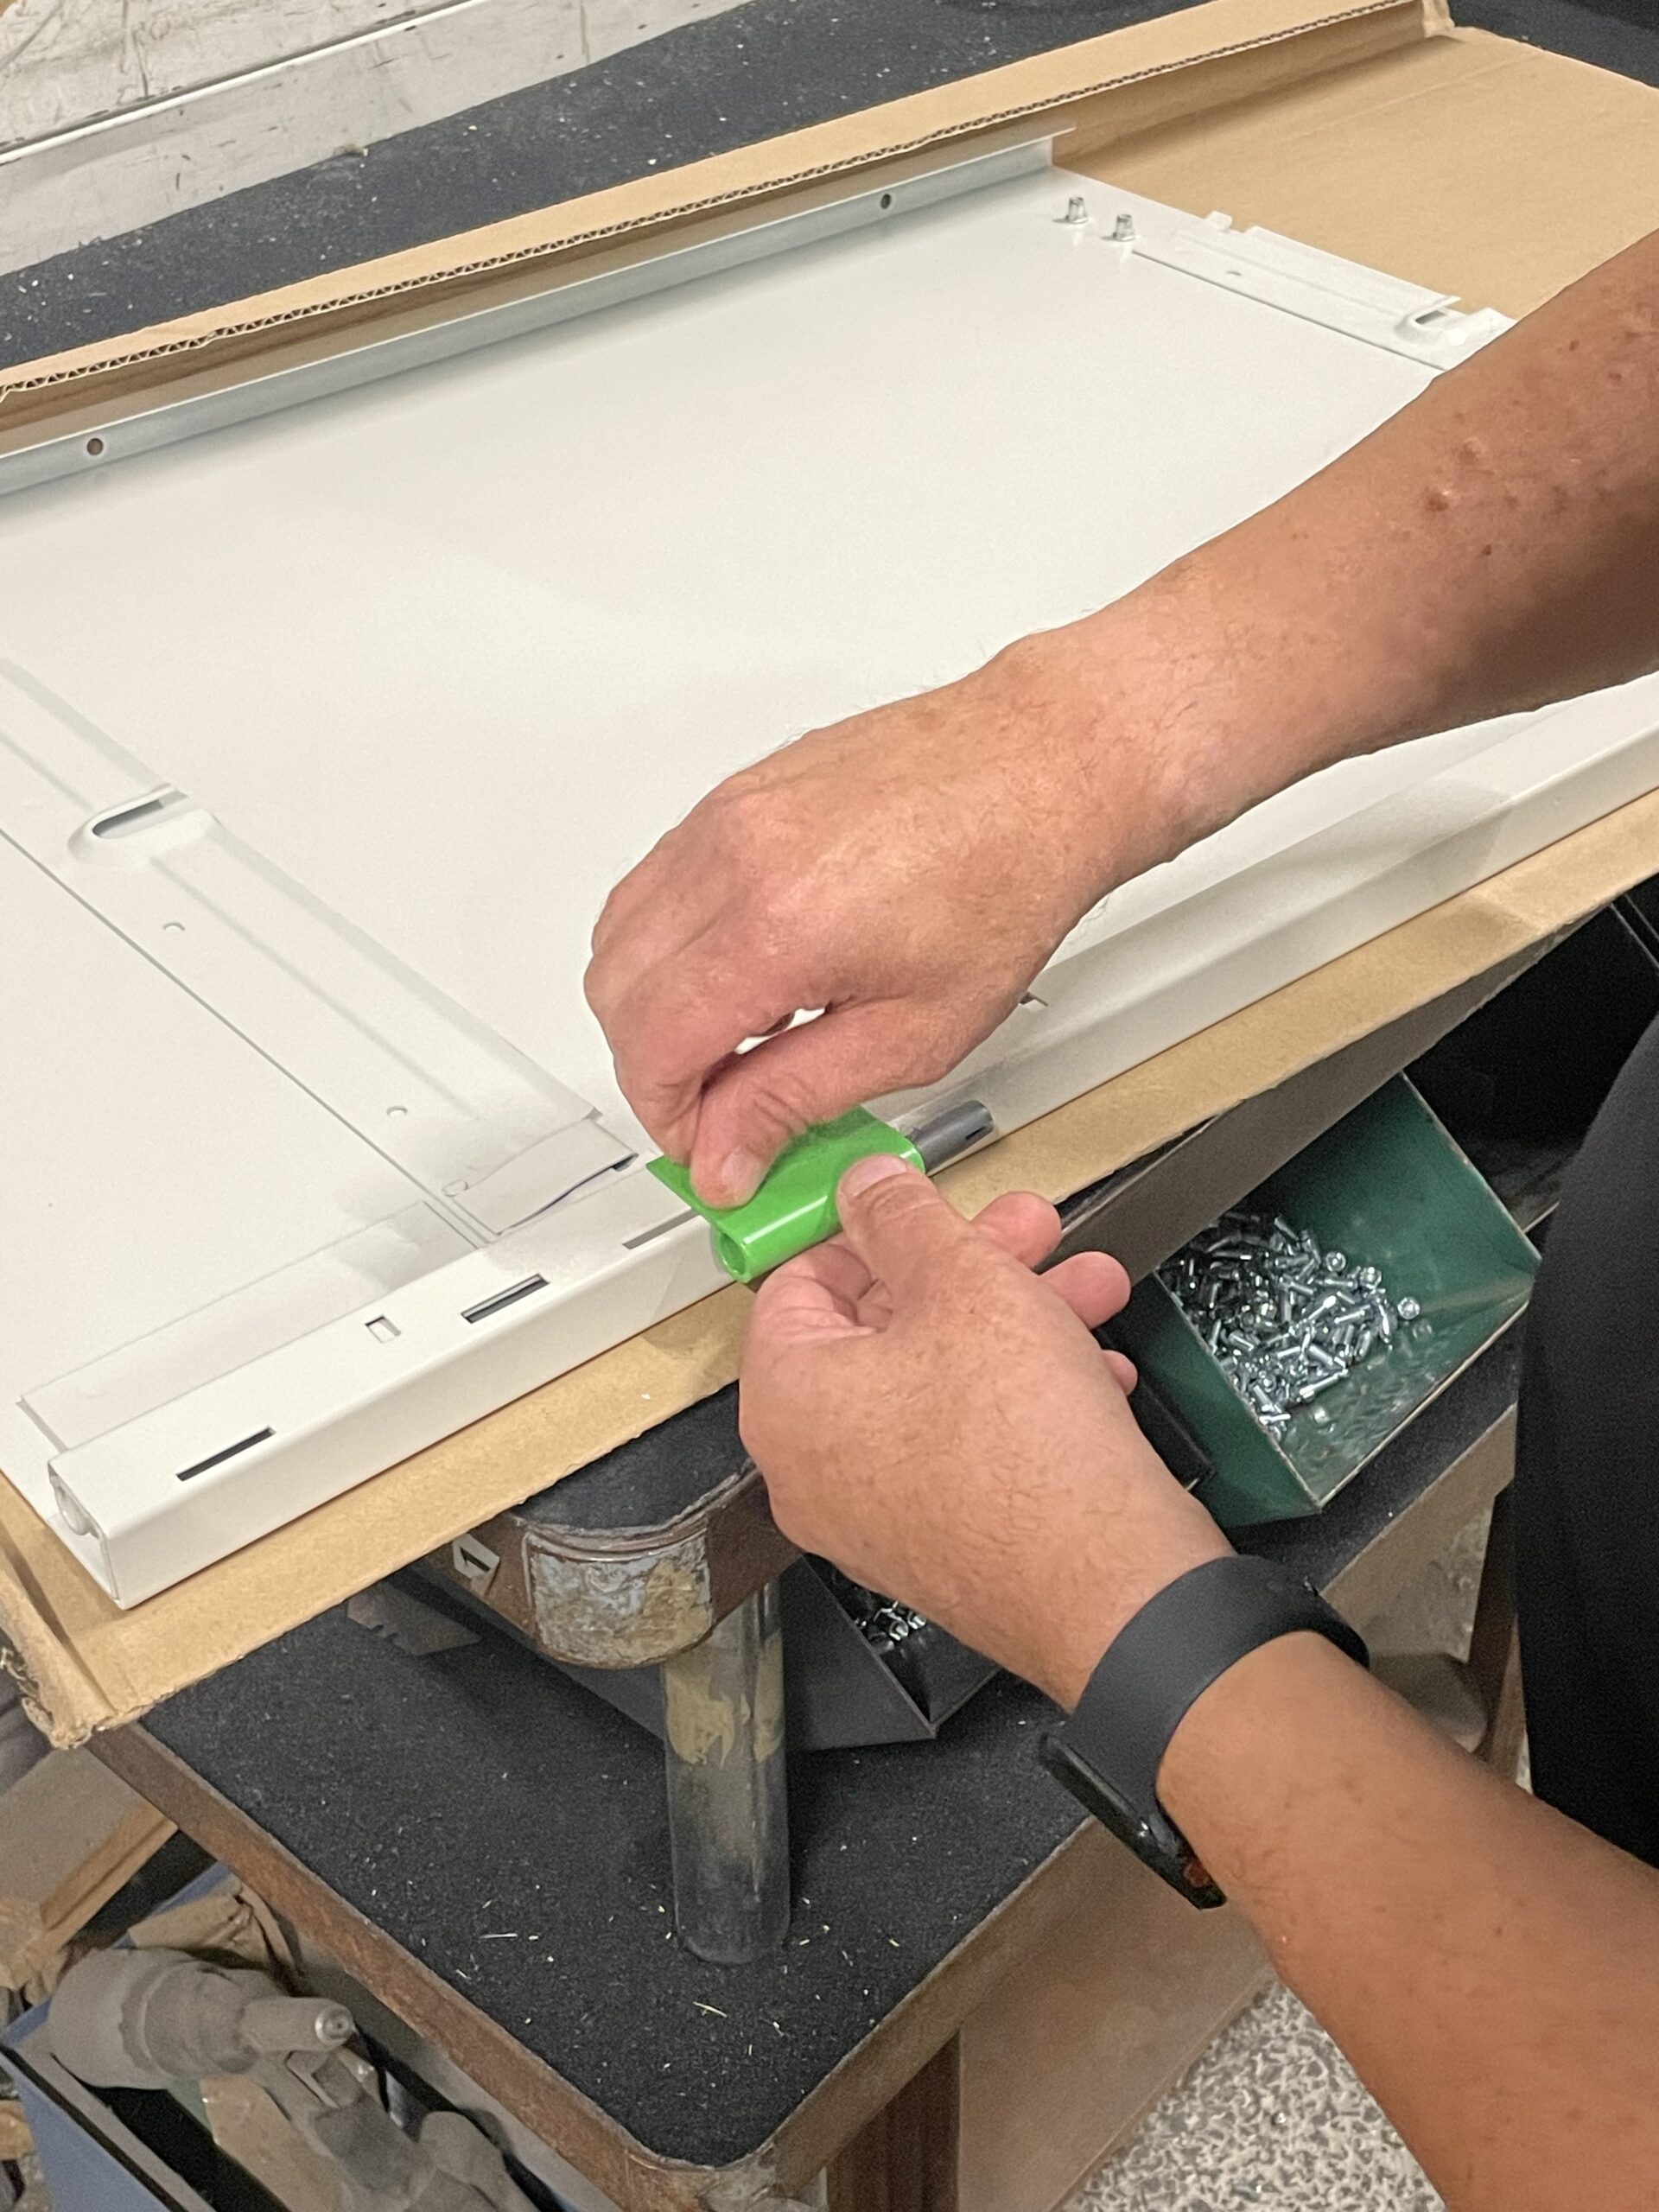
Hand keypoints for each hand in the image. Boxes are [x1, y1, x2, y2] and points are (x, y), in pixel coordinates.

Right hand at [586, 626, 1185, 1205]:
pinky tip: (744, 970)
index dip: (666, 1115)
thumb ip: (796, 1098)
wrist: (1041, 767)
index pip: (651, 1044)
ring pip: (619, 930)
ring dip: (653, 1002)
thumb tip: (727, 1153)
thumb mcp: (915, 1035)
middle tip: (719, 1106)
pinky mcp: (735, 792)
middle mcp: (734, 857)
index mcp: (777, 926)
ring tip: (736, 1039)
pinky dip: (670, 941)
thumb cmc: (1006, 881)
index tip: (706, 1146)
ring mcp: (726, 814)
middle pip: (614, 990)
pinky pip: (654, 880)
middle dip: (650, 1065)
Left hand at [739, 1153, 1230, 1706]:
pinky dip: (1023, 1397)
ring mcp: (874, 1514)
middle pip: (880, 1330)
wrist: (1110, 1585)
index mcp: (787, 1398)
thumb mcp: (966, 1283)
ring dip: (1014, 1323)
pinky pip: (967, 1445)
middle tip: (1026, 1237)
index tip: (925, 1206)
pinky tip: (1092, 1372)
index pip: (799, 1280)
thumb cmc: (1027, 1457)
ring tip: (1083, 1292)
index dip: (874, 1229)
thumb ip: (905, 1218)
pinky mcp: (940, 1542)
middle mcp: (813, 1467)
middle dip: (970, 1270)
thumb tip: (866, 1188)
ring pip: (936, 1382)